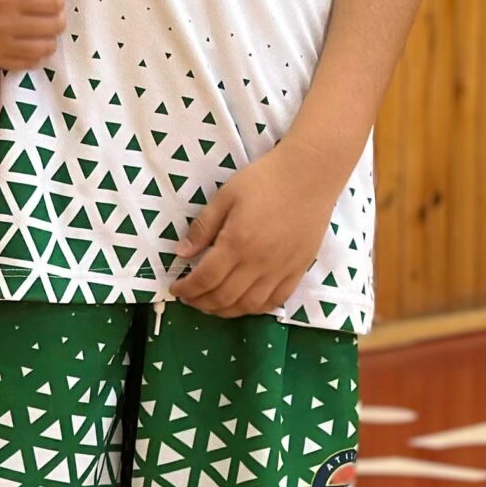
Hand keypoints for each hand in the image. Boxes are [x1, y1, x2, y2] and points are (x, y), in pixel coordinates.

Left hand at [171, 137, 338, 316]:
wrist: (309, 175)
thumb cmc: (264, 180)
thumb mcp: (225, 196)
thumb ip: (203, 227)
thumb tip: (182, 254)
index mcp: (237, 243)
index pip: (205, 279)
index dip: (187, 290)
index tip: (176, 289)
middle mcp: (258, 263)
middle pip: (224, 297)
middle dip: (201, 303)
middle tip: (190, 298)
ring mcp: (281, 270)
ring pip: (249, 305)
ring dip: (226, 311)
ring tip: (212, 305)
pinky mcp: (298, 270)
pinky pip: (276, 301)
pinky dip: (256, 309)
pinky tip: (244, 304)